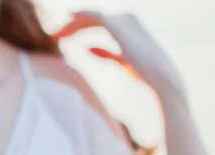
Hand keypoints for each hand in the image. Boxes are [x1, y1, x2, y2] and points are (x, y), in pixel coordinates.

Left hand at [54, 11, 185, 99]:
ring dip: (72, 25)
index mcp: (126, 27)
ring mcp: (123, 20)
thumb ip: (105, 53)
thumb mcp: (121, 61)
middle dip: (72, 27)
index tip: (60, 39)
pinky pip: (95, 17)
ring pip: (91, 18)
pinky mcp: (119, 25)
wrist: (161, 77)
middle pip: (91, 20)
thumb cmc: (144, 74)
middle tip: (53, 36)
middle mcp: (125, 20)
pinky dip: (81, 16)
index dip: (77, 30)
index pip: (97, 24)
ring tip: (55, 34)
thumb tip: (86, 48)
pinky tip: (68, 18)